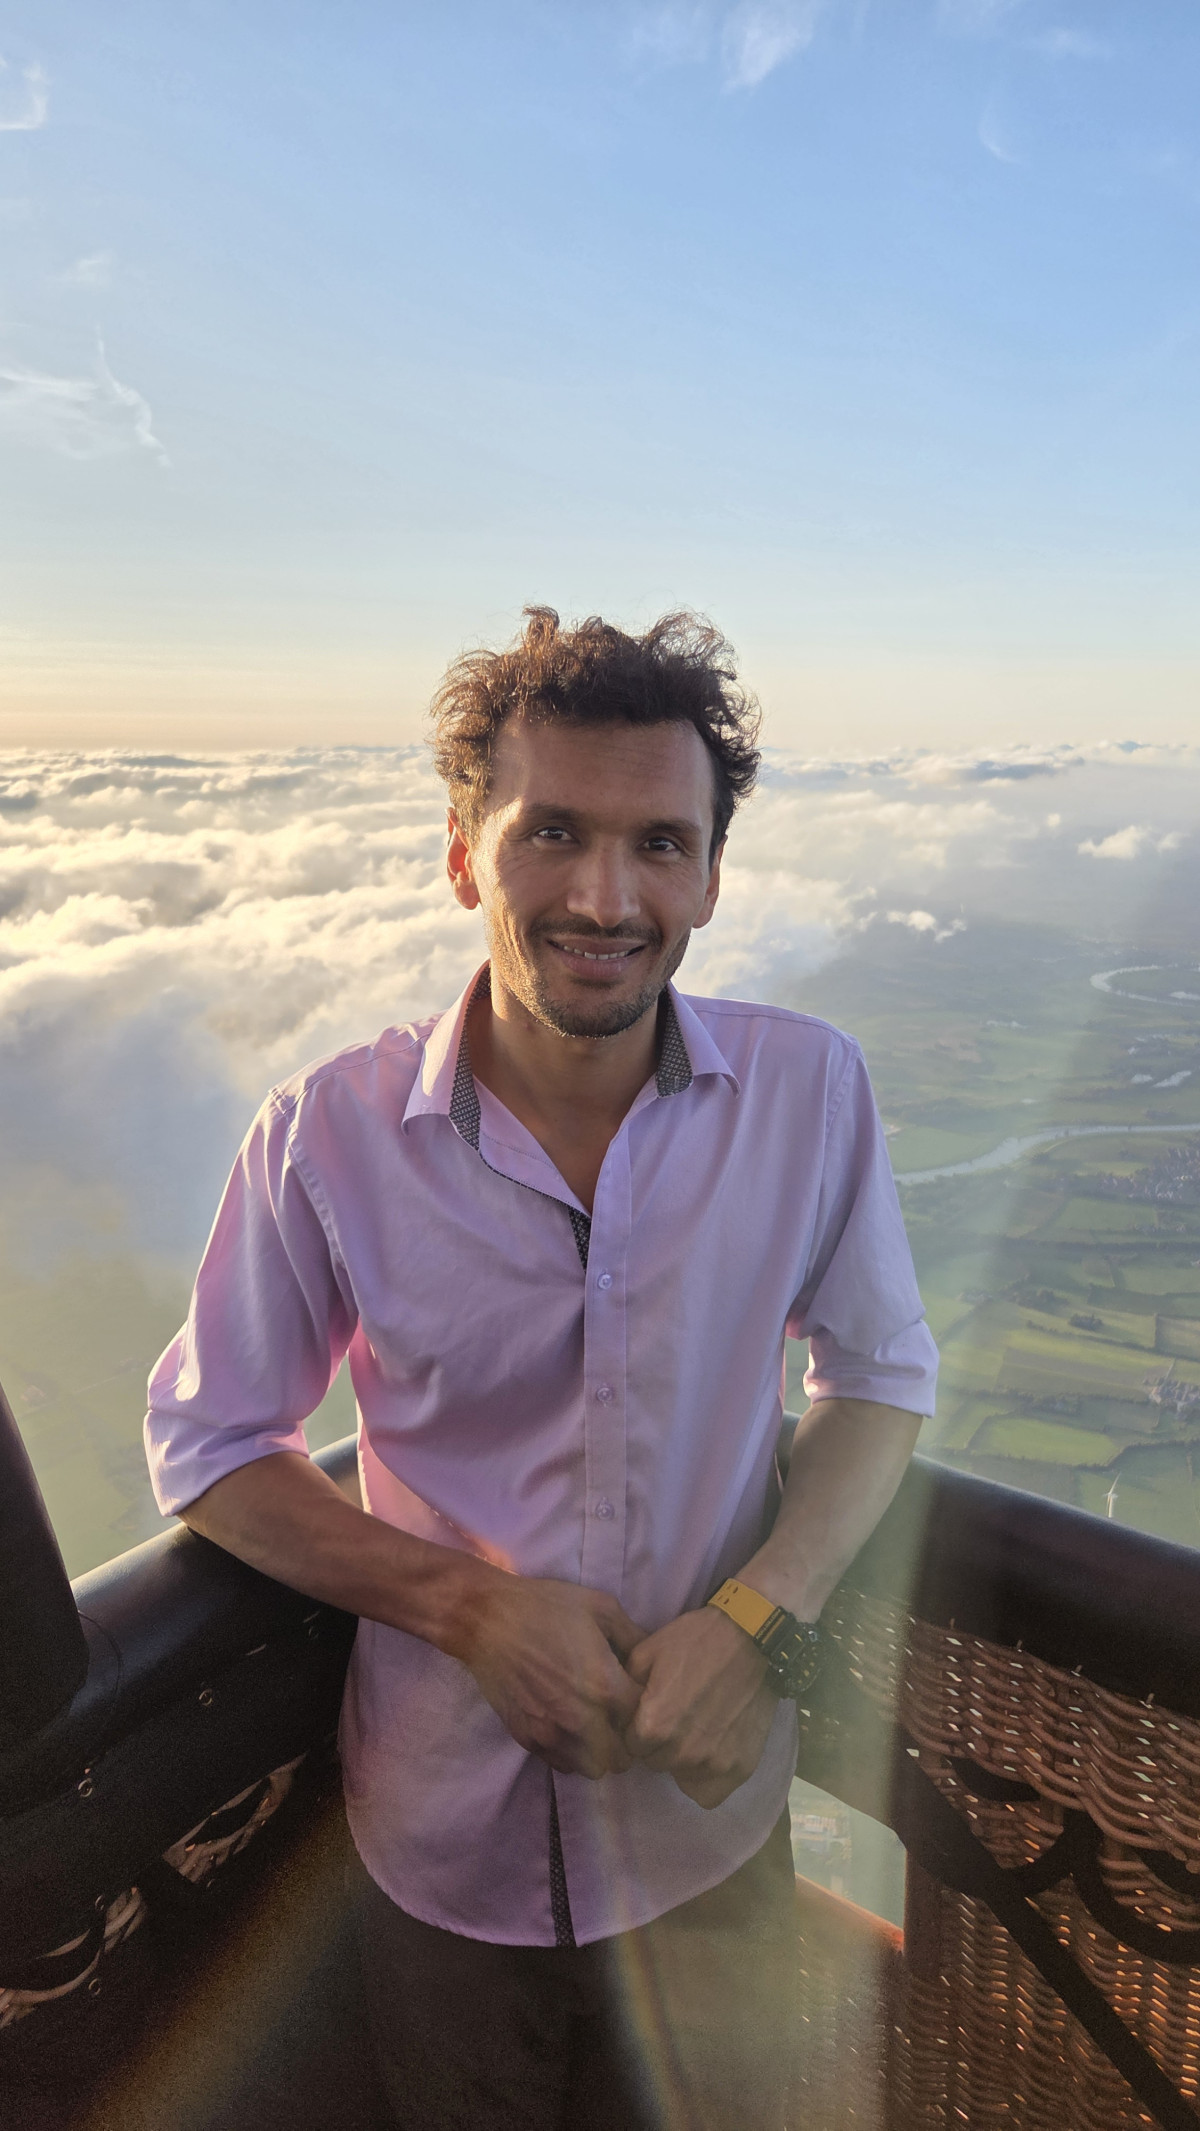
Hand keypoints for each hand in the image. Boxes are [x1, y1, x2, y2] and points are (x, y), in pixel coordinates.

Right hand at [462, 1574, 645, 1778]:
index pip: (644, 1722)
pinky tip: (567, 1727)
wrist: (486, 1619)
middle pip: (623, 1758)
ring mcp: (552, 1733)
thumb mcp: (600, 1607)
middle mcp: (582, 1718)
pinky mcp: (528, 1739)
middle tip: (618, 1719)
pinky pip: (562, 1764)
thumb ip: (633, 1636)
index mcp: (605, 1685)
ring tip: (594, 1727)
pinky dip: (571, 1753)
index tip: (635, 1699)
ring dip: (599, 1752)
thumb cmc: (546, 1608)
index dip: (644, 1711)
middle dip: (626, 1741)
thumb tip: (651, 1657)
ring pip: (593, 1769)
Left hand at [624, 1608, 778, 1808]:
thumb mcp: (646, 1652)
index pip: (630, 1745)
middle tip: (676, 1716)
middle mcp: (681, 1752)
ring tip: (696, 1729)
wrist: (751, 1638)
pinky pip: (708, 1794)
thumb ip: (623, 1687)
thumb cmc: (695, 1640)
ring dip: (682, 1758)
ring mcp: (713, 1764)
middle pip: (655, 1762)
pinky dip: (705, 1780)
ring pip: (680, 1775)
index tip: (651, 1711)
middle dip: (659, 1743)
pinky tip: (708, 1754)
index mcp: (653, 1726)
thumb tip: (614, 1711)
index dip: (638, 1726)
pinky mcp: (739, 1769)